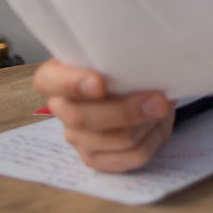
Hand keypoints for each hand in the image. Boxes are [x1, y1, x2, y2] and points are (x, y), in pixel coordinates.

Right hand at [32, 59, 174, 172]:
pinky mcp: (98, 158)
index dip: (71, 84)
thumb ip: (122, 57)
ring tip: (163, 106)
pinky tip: (158, 124)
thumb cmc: (126, 66)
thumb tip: (147, 66)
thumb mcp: (122, 54)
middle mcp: (62, 109)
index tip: (100, 84)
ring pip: (116, 138)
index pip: (48, 81)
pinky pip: (131, 156)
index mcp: (58, 76)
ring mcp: (77, 137)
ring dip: (148, 122)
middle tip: (160, 99)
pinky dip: (153, 138)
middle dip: (127, 110)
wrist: (140, 89)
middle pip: (83, 118)